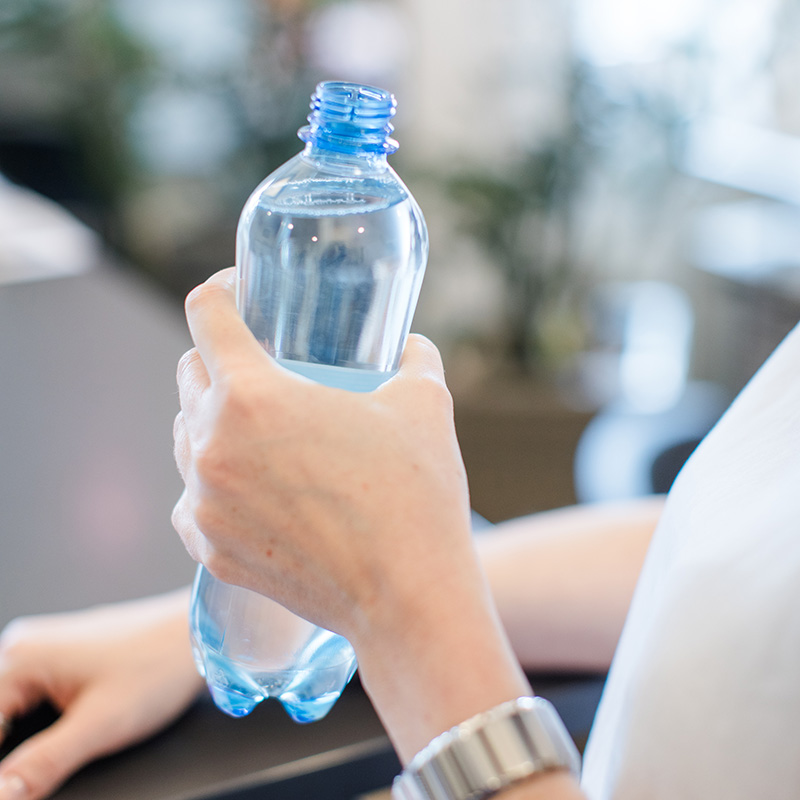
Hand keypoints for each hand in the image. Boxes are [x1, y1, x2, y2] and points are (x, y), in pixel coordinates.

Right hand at [0, 590, 201, 799]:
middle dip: (10, 758)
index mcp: (20, 659)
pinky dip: (32, 731)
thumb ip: (40, 766)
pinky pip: (29, 702)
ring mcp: (43, 652)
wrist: (199, 636)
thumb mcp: (99, 726)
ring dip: (18, 746)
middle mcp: (23, 648)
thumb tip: (0, 796)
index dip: (1, 770)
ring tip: (42, 766)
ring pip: (9, 714)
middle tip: (39, 775)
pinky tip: (48, 749)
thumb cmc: (158, 667)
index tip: (18, 787)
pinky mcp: (61, 661)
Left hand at [171, 268, 474, 644]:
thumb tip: (412, 346)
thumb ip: (415, 359)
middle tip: (259, 366)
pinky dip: (213, 486)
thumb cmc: (416, 493)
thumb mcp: (425, 403)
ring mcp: (204, 502)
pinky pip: (191, 501)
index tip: (238, 295)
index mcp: (253, 394)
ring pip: (184, 438)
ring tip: (256, 431)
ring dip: (210, 422)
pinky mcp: (209, 550)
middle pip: (188, 374)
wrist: (407, 595)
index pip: (204, 314)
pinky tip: (249, 490)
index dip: (220, 292)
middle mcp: (212, 444)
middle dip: (218, 358)